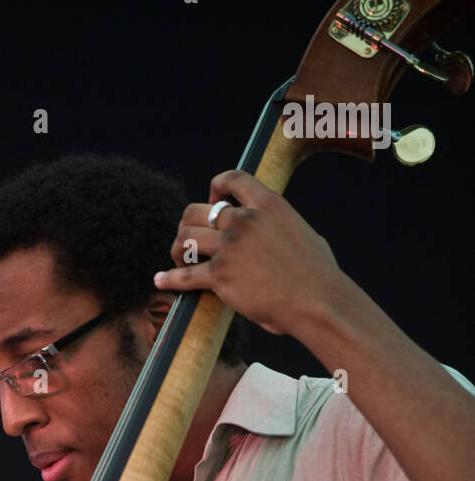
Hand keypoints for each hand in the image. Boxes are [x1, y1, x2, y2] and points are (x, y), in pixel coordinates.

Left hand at [153, 169, 342, 336]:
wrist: (317, 301)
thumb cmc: (318, 274)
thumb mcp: (302, 233)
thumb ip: (281, 226)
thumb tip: (279, 232)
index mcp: (267, 203)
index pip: (231, 179)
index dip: (215, 186)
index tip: (211, 198)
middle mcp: (244, 219)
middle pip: (196, 210)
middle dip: (189, 223)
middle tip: (191, 239)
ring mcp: (229, 246)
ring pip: (185, 238)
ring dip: (178, 249)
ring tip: (179, 260)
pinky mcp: (219, 275)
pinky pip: (184, 274)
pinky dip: (169, 278)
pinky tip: (160, 280)